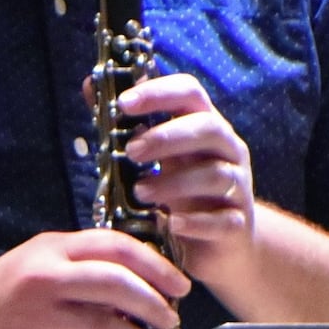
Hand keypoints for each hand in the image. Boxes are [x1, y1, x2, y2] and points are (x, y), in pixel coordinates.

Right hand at [0, 229, 189, 328]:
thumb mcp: (29, 265)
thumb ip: (73, 267)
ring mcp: (43, 322)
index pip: (115, 246)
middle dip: (157, 304)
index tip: (178, 283)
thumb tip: (131, 284)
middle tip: (172, 320)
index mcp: (49, 251)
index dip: (156, 264)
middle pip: (120, 284)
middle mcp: (47, 281)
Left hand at [117, 73, 256, 263]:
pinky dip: (195, 222)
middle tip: (130, 151)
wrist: (221, 242)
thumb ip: (125, 123)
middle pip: (208, 128)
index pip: (190, 93)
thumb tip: (90, 85)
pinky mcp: (238, 224)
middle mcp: (227, 151)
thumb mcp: (156, 155)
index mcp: (204, 126)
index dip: (158, 92)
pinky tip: (171, 224)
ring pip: (215, 175)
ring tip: (140, 192)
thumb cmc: (182, 189)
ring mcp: (237, 187)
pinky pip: (223, 220)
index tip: (123, 103)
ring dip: (174, 182)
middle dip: (166, 137)